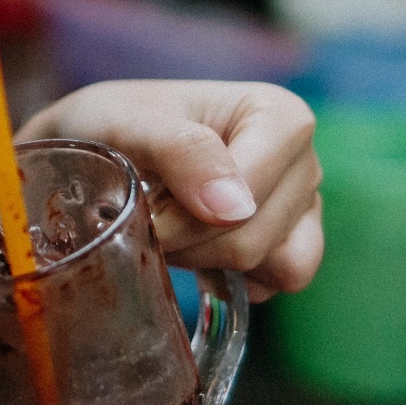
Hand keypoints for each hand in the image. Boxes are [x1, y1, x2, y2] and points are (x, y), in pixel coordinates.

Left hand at [18, 81, 322, 300]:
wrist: (103, 142)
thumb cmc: (117, 123)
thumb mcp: (130, 122)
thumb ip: (181, 151)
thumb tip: (233, 207)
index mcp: (280, 117)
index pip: (251, 195)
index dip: (190, 218)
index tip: (147, 206)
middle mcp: (302, 161)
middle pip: (257, 238)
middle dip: (190, 241)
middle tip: (150, 216)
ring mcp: (301, 207)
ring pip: (273, 268)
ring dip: (207, 261)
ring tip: (172, 230)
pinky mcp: (288, 246)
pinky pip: (274, 287)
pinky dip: (228, 279)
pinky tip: (194, 248)